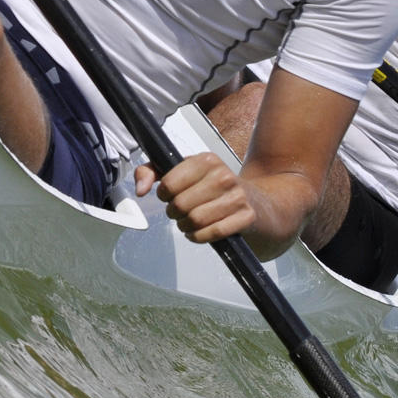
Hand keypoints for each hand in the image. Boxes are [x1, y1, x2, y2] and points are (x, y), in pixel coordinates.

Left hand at [134, 153, 255, 243]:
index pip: (169, 183)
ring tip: (188, 221)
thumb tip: (140, 190)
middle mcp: (224, 175)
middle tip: (179, 211)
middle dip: (174, 213)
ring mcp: (237, 196)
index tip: (168, 195)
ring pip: (195, 220)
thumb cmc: (213, 188)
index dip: (163, 194)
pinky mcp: (245, 217)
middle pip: (180, 204)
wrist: (257, 203)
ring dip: (185, 226)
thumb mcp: (184, 172)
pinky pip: (212, 233)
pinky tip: (197, 232)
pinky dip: (198, 237)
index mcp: (207, 160)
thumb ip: (153, 172)